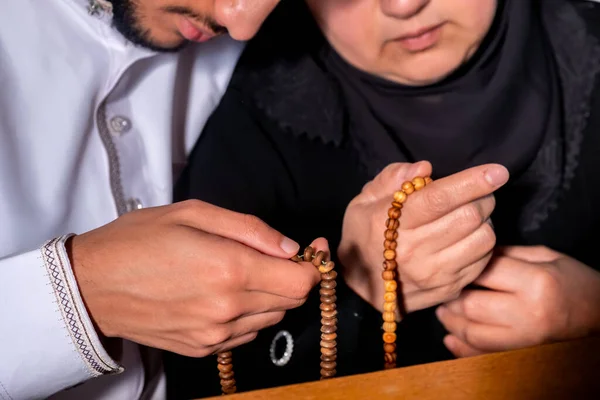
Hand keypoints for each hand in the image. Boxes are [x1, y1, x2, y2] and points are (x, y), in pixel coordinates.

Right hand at [69, 200, 321, 357]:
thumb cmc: (138, 241)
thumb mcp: (193, 214)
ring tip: (242, 271)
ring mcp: (216, 334)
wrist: (91, 287)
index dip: (313, 264)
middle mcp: (228, 308)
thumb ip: (250, 230)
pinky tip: (225, 294)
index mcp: (230, 269)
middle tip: (274, 255)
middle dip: (293, 276)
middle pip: (292, 300)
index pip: (302, 281)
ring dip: (271, 295)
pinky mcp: (203, 349)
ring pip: (273, 318)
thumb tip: (291, 247)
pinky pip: (247, 333)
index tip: (309, 248)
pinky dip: (249, 313)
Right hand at [338, 161, 508, 314]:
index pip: (440, 199)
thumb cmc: (364, 234)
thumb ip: (392, 178)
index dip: (472, 182)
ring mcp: (435, 274)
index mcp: (393, 224)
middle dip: (482, 198)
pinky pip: (484, 260)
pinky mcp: (449, 288)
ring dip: (485, 221)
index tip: (498, 171)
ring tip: (470, 216)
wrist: (360, 285)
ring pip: (483, 239)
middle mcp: (415, 251)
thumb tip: (424, 169)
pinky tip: (467, 238)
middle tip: (477, 193)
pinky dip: (482, 243)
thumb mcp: (364, 200)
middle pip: (469, 216)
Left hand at [437, 246, 599, 356]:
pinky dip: (462, 348)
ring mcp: (524, 339)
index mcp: (535, 282)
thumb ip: (507, 255)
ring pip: (472, 334)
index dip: (464, 268)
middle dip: (451, 298)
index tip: (454, 264)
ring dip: (451, 323)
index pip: (484, 273)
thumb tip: (472, 255)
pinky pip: (483, 354)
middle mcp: (528, 314)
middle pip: (471, 306)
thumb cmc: (573, 282)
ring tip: (444, 311)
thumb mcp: (545, 257)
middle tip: (443, 290)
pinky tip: (451, 337)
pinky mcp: (521, 354)